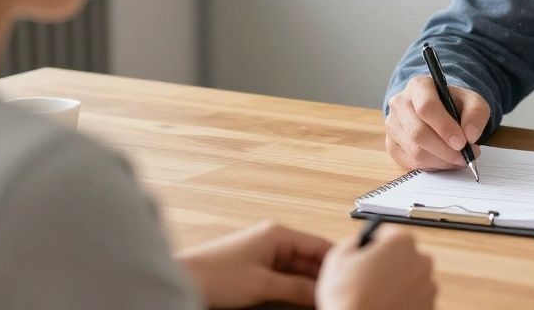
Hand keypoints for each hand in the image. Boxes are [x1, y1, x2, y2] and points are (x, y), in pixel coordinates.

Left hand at [175, 221, 330, 307]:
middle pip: (309, 258)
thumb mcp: (262, 285)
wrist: (184, 279)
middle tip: (336, 293)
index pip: (318, 245)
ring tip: (321, 299)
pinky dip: (293, 287)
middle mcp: (273, 239)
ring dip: (308, 284)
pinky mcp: (255, 267)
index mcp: (278, 234)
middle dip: (322, 276)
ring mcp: (264, 253)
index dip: (336, 261)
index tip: (350, 276)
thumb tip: (320, 293)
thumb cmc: (215, 275)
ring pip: (297, 269)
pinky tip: (301, 299)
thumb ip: (295, 289)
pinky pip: (283, 275)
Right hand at [316, 225, 435, 309]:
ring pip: (410, 277)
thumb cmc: (348, 299)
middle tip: (368, 277)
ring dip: (396, 283)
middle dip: (388, 263)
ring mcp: (428, 286)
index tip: (368, 252)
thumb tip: (359, 242)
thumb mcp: (337, 257)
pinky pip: (415, 298)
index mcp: (401, 242)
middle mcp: (421, 261)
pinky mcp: (429, 307)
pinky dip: (404, 300)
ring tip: (374, 295)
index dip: (374, 242)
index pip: (389, 232)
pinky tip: (385, 305)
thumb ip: (354, 241)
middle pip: (403, 254)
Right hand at [385, 74, 489, 170]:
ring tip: (458, 159)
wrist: (439, 110)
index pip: (426, 107)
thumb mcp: (472, 101)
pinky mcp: (391, 144)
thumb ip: (476, 113)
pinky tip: (444, 161)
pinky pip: (410, 163)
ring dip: (441, 161)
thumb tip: (470, 135)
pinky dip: (431, 166)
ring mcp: (392, 125)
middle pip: (418, 133)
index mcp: (419, 86)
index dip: (444, 127)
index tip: (462, 142)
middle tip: (464, 157)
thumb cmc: (454, 104)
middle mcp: (400, 103)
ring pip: (414, 151)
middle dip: (445, 150)